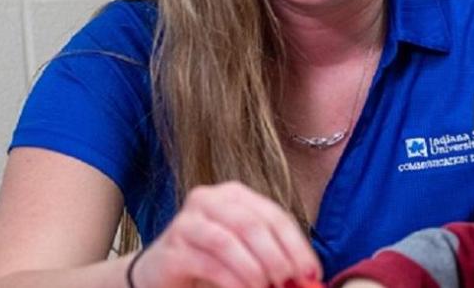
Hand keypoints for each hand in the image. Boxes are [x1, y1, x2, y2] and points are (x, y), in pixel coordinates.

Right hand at [129, 181, 321, 287]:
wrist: (163, 273)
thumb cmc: (212, 260)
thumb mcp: (247, 252)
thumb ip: (274, 256)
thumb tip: (309, 275)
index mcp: (233, 194)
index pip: (274, 215)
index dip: (296, 245)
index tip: (311, 272)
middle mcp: (208, 199)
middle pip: (251, 224)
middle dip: (276, 257)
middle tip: (288, 282)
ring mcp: (186, 222)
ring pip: (228, 241)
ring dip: (254, 269)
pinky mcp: (172, 249)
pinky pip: (208, 262)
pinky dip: (232, 280)